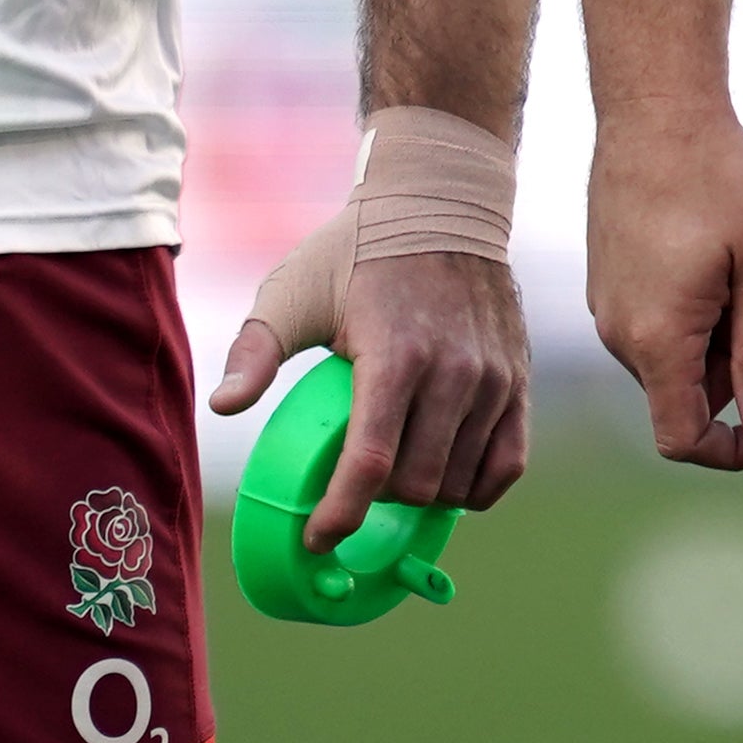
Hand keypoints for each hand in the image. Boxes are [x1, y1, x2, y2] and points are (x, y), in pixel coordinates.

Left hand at [214, 212, 532, 549]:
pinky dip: (474, 487)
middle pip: (416, 484)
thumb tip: (223, 408)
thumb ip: (255, 350)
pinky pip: (507, 465)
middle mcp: (454, 372)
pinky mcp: (519, 381)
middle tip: (352, 486)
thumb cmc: (356, 251)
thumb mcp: (293, 291)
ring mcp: (494, 380)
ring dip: (422, 495)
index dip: (341, 515)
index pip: (372, 463)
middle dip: (377, 502)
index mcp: (396, 355)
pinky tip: (445, 478)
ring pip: (459, 482)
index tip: (318, 538)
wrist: (440, 204)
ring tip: (393, 475)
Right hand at [587, 102, 742, 471]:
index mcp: (657, 340)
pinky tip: (716, 256)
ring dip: (716, 342)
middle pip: (683, 400)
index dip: (735, 452)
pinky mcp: (609, 283)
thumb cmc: (724, 178)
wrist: (657, 108)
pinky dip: (694, 317)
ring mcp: (608, 307)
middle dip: (735, 379)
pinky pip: (656, 329)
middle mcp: (620, 335)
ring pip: (672, 363)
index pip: (682, 442)